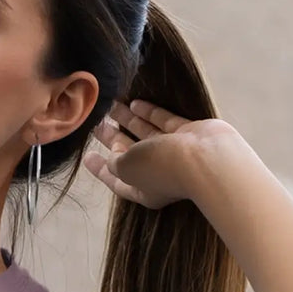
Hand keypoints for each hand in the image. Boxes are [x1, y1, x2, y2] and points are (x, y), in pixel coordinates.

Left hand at [82, 98, 233, 208]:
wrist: (205, 159)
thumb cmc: (163, 168)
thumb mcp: (127, 168)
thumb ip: (115, 162)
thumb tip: (114, 155)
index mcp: (142, 189)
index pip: (116, 179)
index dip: (100, 169)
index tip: (87, 157)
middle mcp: (158, 172)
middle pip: (129, 153)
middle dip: (112, 139)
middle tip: (95, 123)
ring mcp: (173, 152)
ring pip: (144, 133)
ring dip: (127, 120)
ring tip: (110, 105)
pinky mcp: (187, 133)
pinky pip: (163, 120)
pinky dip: (148, 112)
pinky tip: (134, 102)